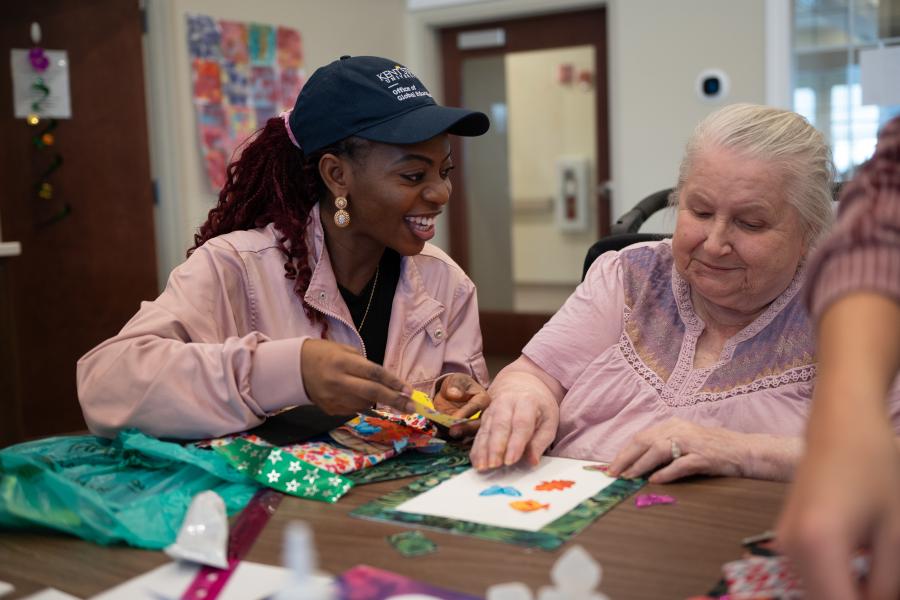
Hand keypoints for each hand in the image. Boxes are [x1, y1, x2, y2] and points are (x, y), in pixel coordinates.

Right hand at [300, 339, 413, 414]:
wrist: (294, 367)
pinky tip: (359, 396)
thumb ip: (364, 364)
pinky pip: (354, 409)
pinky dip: (362, 404)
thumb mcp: (344, 349)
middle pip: (372, 393)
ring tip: (383, 396)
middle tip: (412, 407)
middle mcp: (339, 381)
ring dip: (378, 401)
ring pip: (365, 404)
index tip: (409, 391)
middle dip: (395, 401)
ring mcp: (333, 397)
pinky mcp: (330, 409)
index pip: (373, 373)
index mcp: (343, 362)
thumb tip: (385, 381)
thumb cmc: (323, 353)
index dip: (393, 382)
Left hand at [433, 373, 490, 438]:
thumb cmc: (456, 385)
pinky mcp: (463, 435)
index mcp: (483, 400)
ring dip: (456, 437)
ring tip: (442, 435)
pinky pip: (457, 440)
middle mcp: (481, 416)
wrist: (449, 395)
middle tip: (452, 432)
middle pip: (477, 425)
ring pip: (468, 436)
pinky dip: (448, 439)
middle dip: (465, 429)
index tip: (455, 417)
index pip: (477, 406)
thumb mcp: (456, 380)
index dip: (466, 412)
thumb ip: (456, 385)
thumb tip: (454, 393)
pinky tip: (438, 436)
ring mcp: (472, 427)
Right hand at [469, 384, 558, 470]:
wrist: (522, 384)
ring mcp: (492, 409)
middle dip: (495, 447)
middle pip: (499, 426)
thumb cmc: (539, 406)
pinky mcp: (484, 417)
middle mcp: (506, 403)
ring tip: (482, 467)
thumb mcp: (549, 421)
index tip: (511, 461)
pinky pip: (479, 433)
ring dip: (483, 450)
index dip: (515, 443)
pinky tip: (476, 462)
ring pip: (486, 430)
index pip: (521, 423)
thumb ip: (540, 442)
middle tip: (494, 465)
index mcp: (527, 401)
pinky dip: (477, 449)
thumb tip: (532, 462)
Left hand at [607, 418, 746, 482]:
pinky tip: (654, 480)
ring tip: (629, 477)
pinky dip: (666, 473)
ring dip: (641, 464)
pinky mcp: (703, 456)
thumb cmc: (712, 449)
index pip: (641, 437)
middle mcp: (679, 430)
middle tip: (612, 473)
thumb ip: (663, 450)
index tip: (611, 466)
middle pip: (644, 441)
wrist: (745, 450)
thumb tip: (637, 465)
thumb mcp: (684, 444)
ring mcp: (691, 442)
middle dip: (625, 458)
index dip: (624, 452)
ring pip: (659, 450)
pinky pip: (680, 464)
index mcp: (672, 425)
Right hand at [777, 419, 899, 599]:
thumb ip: (887, 582)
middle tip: (884, 590)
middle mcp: (791, 549)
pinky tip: (859, 575)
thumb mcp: (895, 532)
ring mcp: (783, 543)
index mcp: (818, 546)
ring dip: (843, 595)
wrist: (840, 427)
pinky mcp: (785, 537)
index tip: (886, 596)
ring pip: (814, 593)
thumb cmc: (874, 469)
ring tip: (877, 584)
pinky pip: (809, 577)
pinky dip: (833, 585)